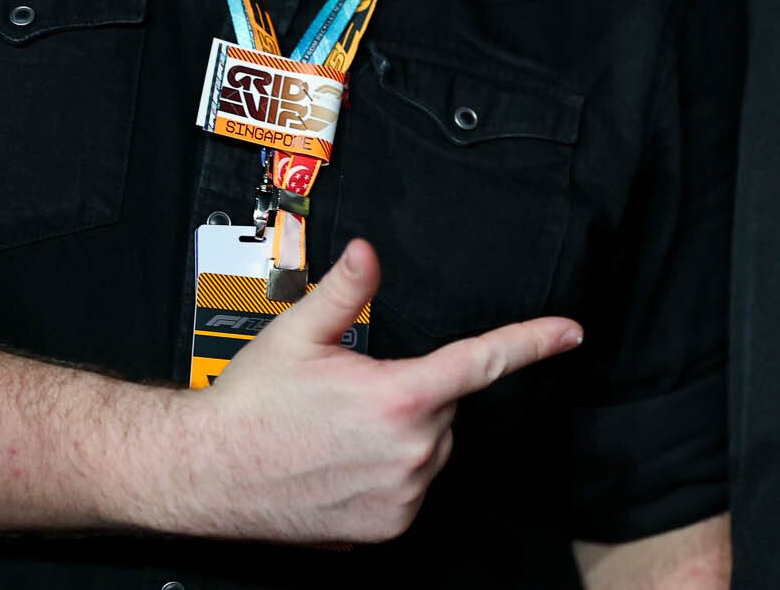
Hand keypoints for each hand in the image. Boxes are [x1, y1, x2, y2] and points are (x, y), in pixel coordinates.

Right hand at [179, 238, 581, 543]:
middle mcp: (411, 450)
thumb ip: (344, 290)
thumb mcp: (297, 333)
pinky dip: (393, 470)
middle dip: (415, 391)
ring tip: (340, 430)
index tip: (570, 332)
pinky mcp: (390, 526)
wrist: (209, 473)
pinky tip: (345, 462)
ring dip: (405, 432)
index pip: (482, 361)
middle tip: (353, 392)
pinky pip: (414, 485)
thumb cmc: (251, 404)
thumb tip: (369, 253)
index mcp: (398, 396)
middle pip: (446, 404)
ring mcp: (403, 494)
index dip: (533, 342)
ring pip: (432, 446)